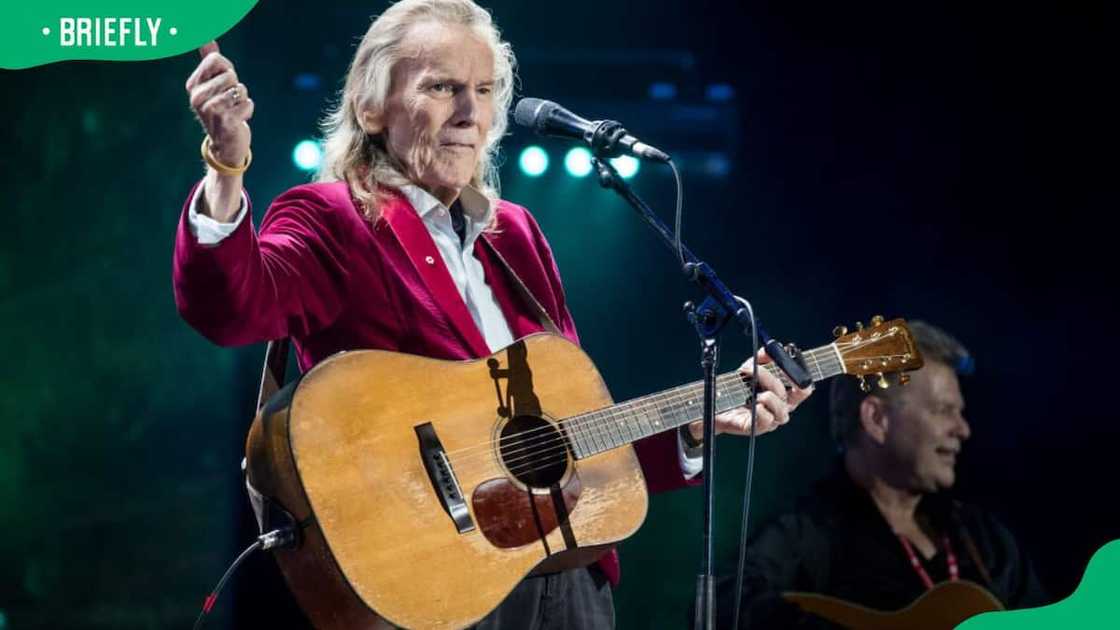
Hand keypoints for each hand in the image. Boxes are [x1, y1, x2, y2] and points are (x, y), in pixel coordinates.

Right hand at [186, 42, 253, 167]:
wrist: (226, 143)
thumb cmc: (222, 108)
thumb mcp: (214, 83)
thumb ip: (210, 60)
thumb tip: (207, 37)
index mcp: (193, 85)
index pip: (216, 59)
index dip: (227, 70)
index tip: (223, 84)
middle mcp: (197, 97)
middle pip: (230, 75)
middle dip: (236, 87)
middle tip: (229, 101)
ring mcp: (211, 110)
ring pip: (240, 89)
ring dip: (242, 99)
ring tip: (233, 110)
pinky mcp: (226, 121)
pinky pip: (248, 103)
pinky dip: (248, 110)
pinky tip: (238, 119)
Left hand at [686, 348, 814, 439]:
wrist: (717, 404)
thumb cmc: (738, 388)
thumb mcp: (750, 368)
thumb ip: (761, 358)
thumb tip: (769, 350)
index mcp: (784, 394)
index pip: (804, 388)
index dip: (802, 377)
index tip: (789, 363)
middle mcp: (780, 408)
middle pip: (793, 397)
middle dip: (775, 380)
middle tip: (758, 371)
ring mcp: (770, 419)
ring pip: (781, 411)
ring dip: (768, 396)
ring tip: (753, 391)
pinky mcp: (756, 428)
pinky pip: (767, 421)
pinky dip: (762, 412)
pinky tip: (754, 404)